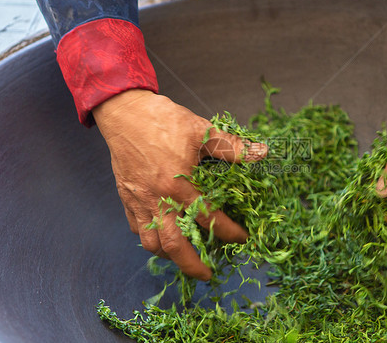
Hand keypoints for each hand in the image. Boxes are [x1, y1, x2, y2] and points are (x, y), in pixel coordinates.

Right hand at [92, 89, 266, 279]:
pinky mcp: (126, 196)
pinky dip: (148, 237)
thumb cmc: (163, 120)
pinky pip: (136, 227)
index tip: (241, 238)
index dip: (228, 231)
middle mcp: (158, 199)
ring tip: (183, 257)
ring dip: (169, 255)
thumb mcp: (201, 130)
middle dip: (192, 265)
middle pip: (174, 245)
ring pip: (151, 242)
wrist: (125, 111)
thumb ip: (231, 147)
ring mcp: (139, 200)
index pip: (208, 218)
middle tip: (207, 274)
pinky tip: (159, 234)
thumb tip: (261, 152)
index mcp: (178, 184)